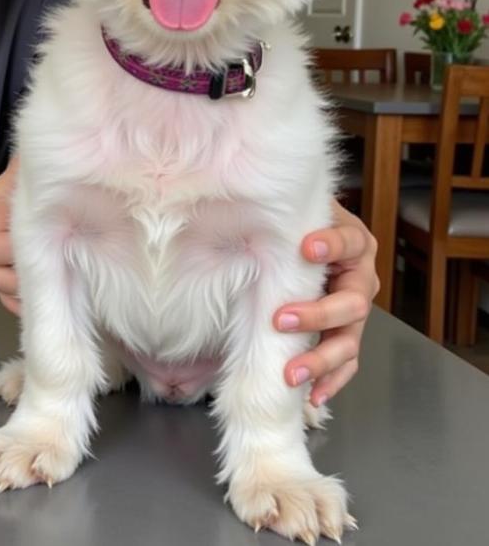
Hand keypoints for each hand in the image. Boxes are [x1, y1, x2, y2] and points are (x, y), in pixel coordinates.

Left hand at [274, 199, 378, 405]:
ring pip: (349, 340)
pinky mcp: (346, 335)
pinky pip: (345, 364)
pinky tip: (312, 395)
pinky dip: (330, 380)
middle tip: (281, 319)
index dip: (331, 246)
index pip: (348, 242)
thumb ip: (282, 214)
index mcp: (354, 241)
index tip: (306, 247)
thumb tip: (241, 207)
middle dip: (318, 314)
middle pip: (352, 302)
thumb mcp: (295, 213)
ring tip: (292, 373)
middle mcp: (361, 278)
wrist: (306, 241)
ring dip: (321, 359)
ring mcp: (356, 311)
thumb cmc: (297, 224)